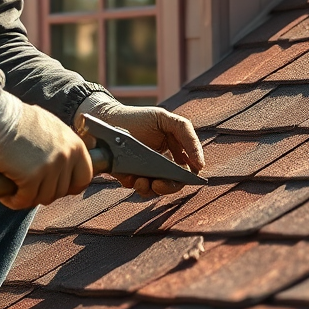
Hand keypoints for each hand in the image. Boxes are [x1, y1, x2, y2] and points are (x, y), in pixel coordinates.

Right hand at [0, 97, 92, 209]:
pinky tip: (7, 195)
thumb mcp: (51, 127)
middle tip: (30, 188)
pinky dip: (15, 201)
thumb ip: (61, 145)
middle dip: (45, 192)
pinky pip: (25, 200)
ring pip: (44, 197)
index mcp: (75, 144)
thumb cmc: (19, 120)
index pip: (85, 176)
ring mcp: (50, 167)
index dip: (71, 187)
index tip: (58, 188)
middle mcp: (66, 156)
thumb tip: (64, 162)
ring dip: (29, 198)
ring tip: (16, 191)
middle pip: (62, 190)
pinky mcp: (31, 177)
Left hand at [77, 103, 203, 197]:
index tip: (186, 176)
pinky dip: (136, 186)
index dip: (189, 177)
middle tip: (158, 183)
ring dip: (150, 189)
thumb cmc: (138, 118)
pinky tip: (132, 178)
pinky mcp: (130, 178)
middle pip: (173, 184)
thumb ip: (186, 134)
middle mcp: (161, 166)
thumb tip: (200, 165)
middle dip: (167, 187)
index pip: (187, 171)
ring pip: (155, 190)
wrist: (109, 120)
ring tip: (141, 180)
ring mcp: (146, 173)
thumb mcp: (165, 119)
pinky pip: (137, 189)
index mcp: (174, 153)